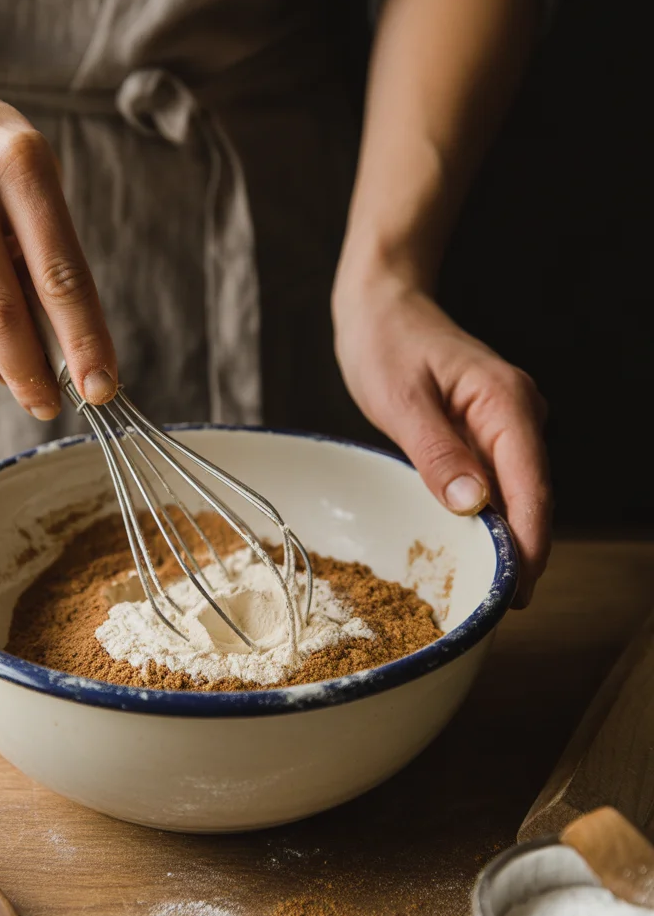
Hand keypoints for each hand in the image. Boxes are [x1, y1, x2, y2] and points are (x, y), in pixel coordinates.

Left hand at [333, 273, 550, 606]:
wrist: (382, 305)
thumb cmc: (386, 342)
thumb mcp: (400, 399)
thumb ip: (437, 453)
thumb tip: (473, 507)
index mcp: (506, 404)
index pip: (533, 488)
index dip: (529, 546)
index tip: (516, 594)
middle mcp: (519, 416)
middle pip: (532, 500)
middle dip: (519, 555)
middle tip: (494, 609)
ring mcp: (506, 426)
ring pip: (516, 497)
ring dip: (502, 541)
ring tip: (479, 591)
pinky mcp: (487, 435)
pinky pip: (495, 486)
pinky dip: (485, 519)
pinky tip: (467, 549)